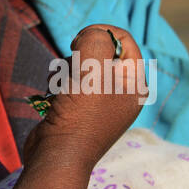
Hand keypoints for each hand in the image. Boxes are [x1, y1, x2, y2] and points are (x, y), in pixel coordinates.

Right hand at [20, 24, 145, 172]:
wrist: (57, 155)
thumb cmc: (80, 113)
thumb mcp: (92, 68)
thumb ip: (95, 39)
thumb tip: (91, 35)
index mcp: (134, 83)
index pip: (122, 39)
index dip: (100, 32)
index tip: (79, 43)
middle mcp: (121, 92)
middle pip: (100, 50)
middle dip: (79, 54)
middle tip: (72, 67)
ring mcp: (100, 102)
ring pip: (82, 64)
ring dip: (65, 68)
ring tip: (60, 84)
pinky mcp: (80, 108)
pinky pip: (71, 81)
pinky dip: (59, 82)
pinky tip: (53, 93)